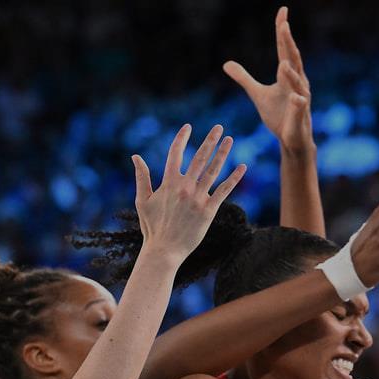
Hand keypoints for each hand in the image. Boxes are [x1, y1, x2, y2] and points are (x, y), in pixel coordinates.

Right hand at [133, 124, 246, 262]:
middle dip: (210, 140)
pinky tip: (242, 167)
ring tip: (230, 140)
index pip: (176, 153)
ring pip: (213, 170)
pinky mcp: (209, 210)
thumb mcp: (142, 200)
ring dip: (223, 153)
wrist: (164, 250)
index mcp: (168, 183)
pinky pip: (224, 191)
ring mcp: (198, 198)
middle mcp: (184, 187)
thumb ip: (141, 177)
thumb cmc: (151, 227)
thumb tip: (135, 157)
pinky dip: (234, 178)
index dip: (182, 138)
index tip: (188, 127)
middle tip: (219, 127)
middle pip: (199, 157)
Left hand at [223, 7, 312, 153]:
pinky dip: (298, 103)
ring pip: (297, 83)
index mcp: (287, 75)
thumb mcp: (257, 94)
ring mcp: (301, 98)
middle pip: (292, 59)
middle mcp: (297, 83)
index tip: (282, 11)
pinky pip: (300, 107)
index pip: (284, 49)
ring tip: (283, 64)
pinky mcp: (300, 116)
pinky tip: (297, 98)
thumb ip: (244, 78)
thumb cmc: (279, 115)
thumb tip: (226, 64)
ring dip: (291, 74)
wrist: (291, 139)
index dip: (282, 31)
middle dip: (288, 43)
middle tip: (284, 25)